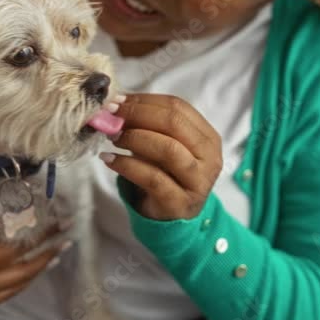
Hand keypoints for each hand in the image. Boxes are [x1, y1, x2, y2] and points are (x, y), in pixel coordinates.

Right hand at [0, 207, 67, 315]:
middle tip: (66, 239)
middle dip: (46, 256)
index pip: (15, 249)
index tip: (57, 221)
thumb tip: (4, 213)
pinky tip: (22, 277)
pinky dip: (13, 288)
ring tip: (53, 256)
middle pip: (20, 274)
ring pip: (11, 291)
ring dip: (34, 273)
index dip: (39, 235)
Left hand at [102, 94, 222, 220]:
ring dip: (134, 138)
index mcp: (208, 138)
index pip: (178, 107)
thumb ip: (146, 125)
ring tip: (113, 137)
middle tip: (112, 116)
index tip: (118, 100)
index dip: (145, 101)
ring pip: (168, 149)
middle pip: (174, 124)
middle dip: (138, 115)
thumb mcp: (161, 146)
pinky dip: (127, 165)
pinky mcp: (180, 203)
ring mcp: (198, 182)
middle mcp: (209, 158)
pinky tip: (109, 159)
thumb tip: (116, 104)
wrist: (171, 218)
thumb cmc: (165, 175)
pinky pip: (152, 178)